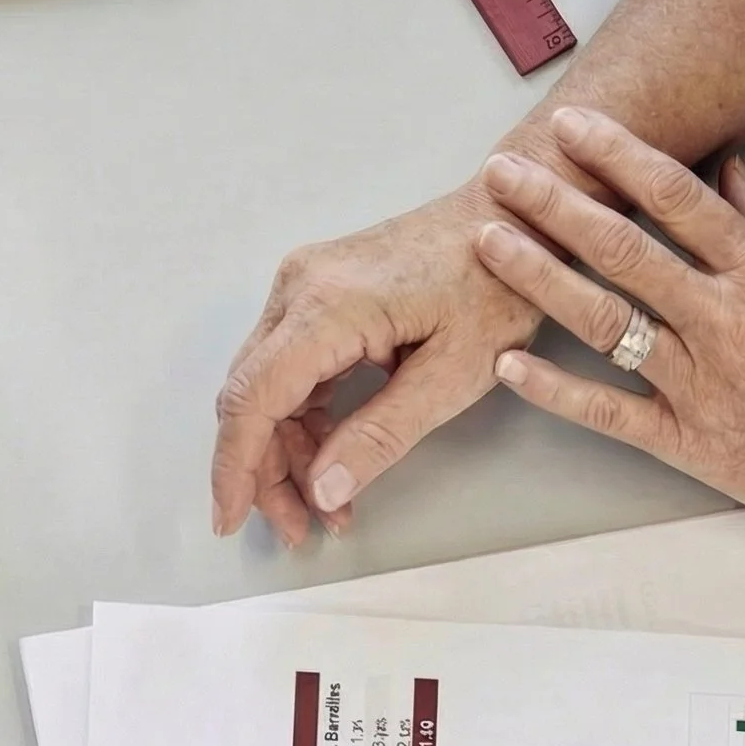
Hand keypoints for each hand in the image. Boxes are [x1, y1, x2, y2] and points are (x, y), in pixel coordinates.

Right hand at [211, 181, 553, 545]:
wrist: (514, 216)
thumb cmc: (497, 284)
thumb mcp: (452, 374)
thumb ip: (382, 435)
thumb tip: (322, 490)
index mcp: (328, 306)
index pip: (253, 399)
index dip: (236, 467)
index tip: (230, 519)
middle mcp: (300, 288)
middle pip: (249, 398)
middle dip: (264, 472)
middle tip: (298, 530)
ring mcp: (305, 286)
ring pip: (265, 387)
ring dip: (285, 451)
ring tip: (326, 506)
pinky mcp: (318, 293)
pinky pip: (289, 368)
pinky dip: (302, 419)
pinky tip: (331, 458)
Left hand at [470, 109, 744, 554]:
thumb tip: (726, 165)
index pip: (678, 198)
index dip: (619, 157)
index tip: (571, 129)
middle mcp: (727, 321)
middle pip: (625, 251)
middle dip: (557, 206)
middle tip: (502, 173)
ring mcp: (701, 384)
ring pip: (604, 322)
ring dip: (540, 279)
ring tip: (488, 243)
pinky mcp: (686, 443)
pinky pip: (608, 412)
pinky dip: (555, 390)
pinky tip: (508, 365)